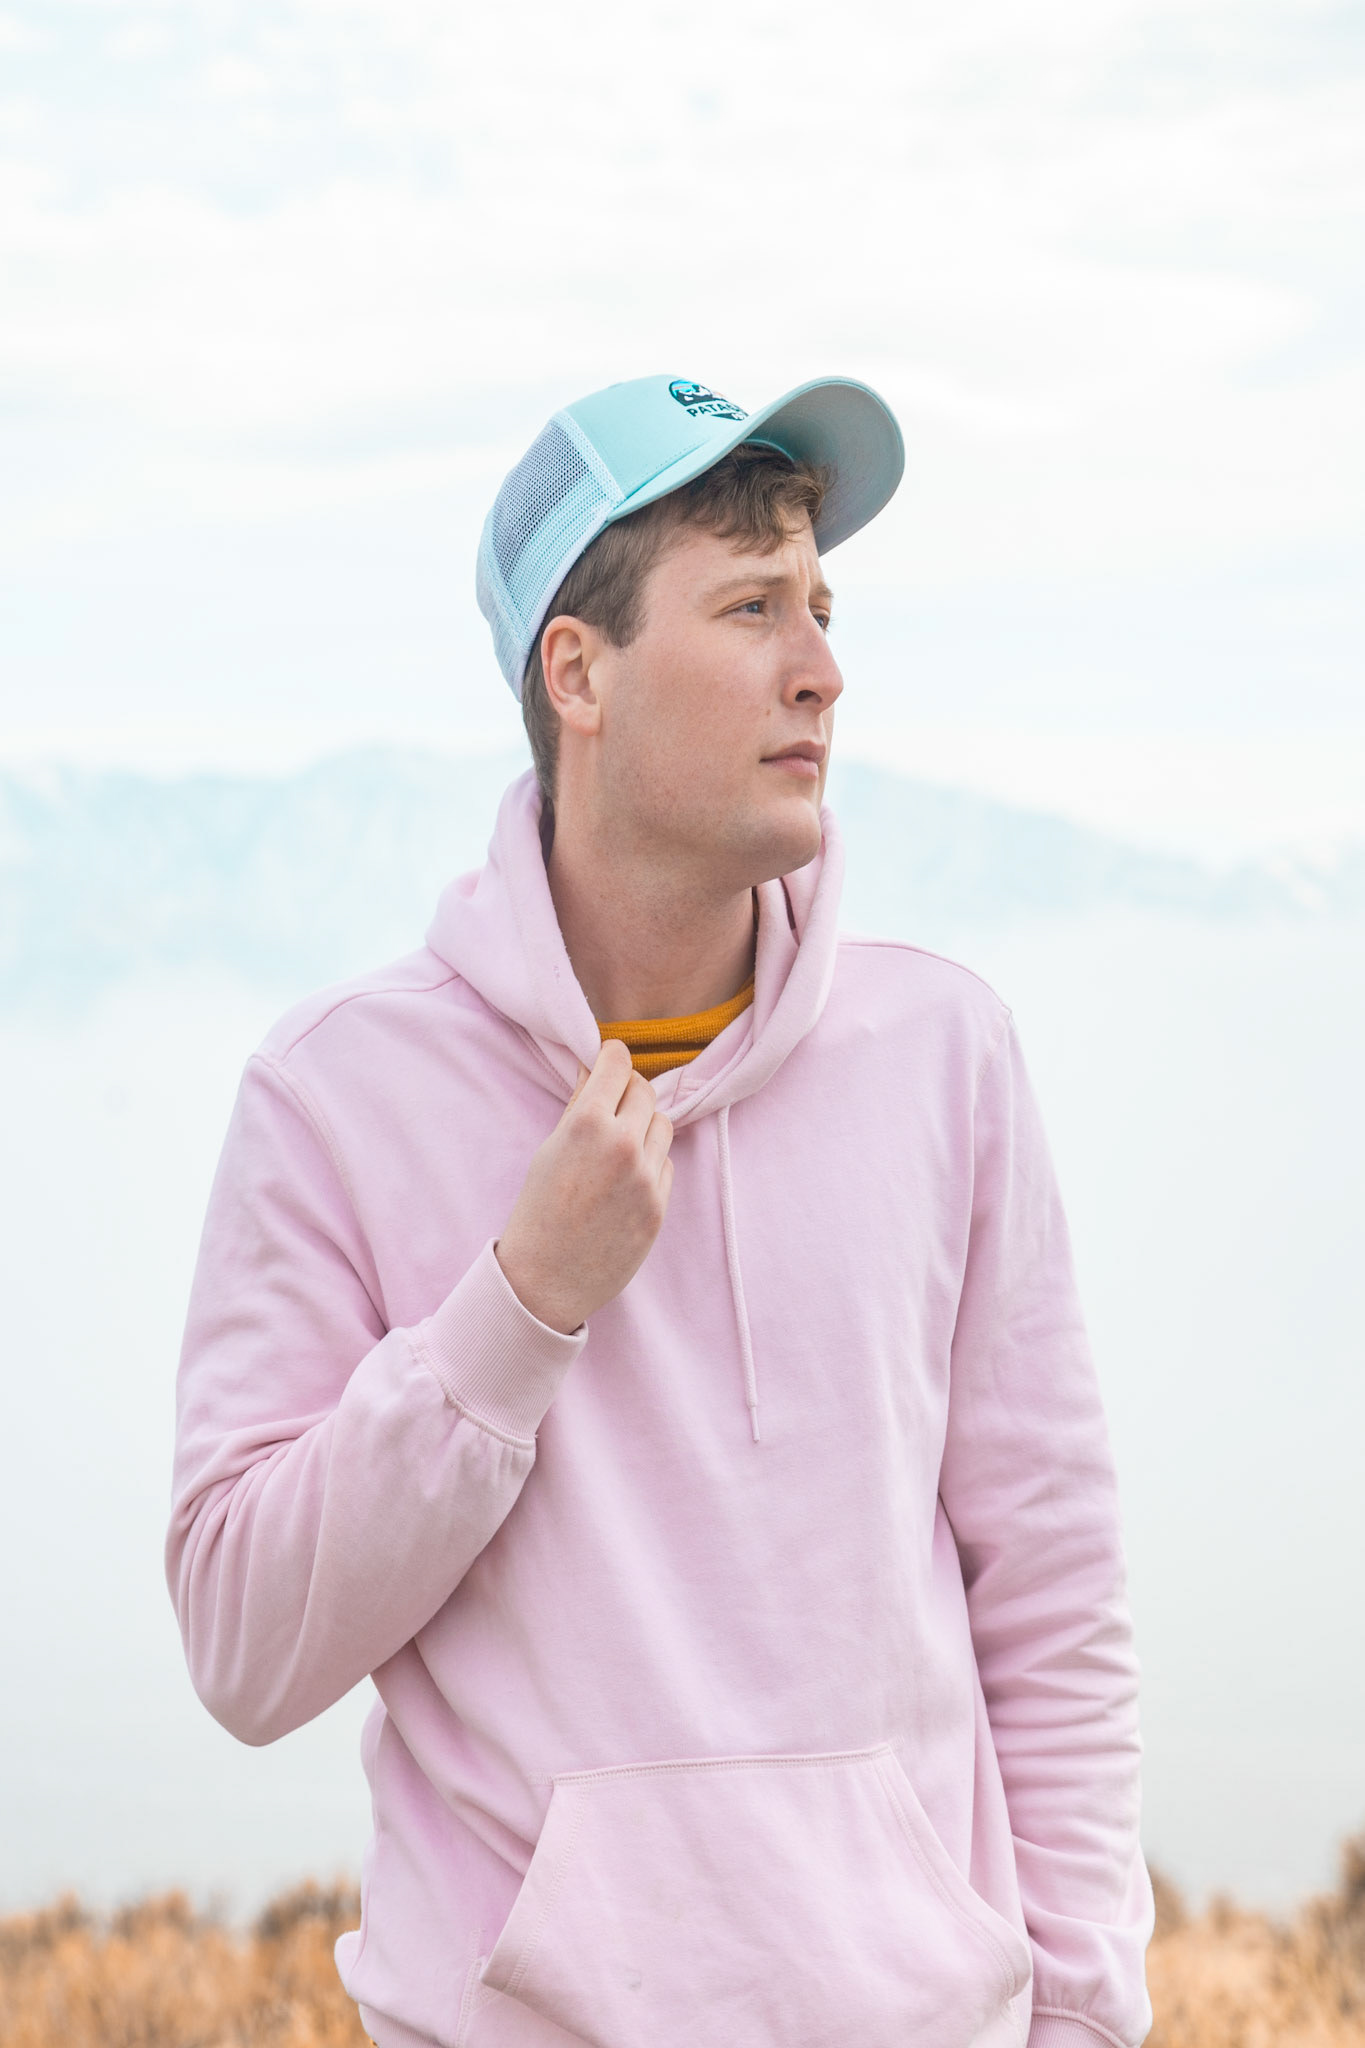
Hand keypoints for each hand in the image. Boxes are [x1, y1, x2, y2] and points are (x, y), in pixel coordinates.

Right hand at [494, 1040, 674, 1333]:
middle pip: (645, 1091)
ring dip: (644, 1126)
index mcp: (588, 1123)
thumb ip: (578, 1107)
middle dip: (628, 1091)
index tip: (609, 1060)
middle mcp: (624, 1144)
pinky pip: (666, 1163)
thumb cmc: (538, 1211)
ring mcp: (647, 1177)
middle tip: (612, 1103)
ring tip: (617, 1146)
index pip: (618, 1063)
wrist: (545, 1279)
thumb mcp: (549, 1150)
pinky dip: (651, 1162)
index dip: (612, 1058)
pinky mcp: (660, 1205)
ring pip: (662, 1125)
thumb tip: (595, 1069)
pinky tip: (624, 1180)